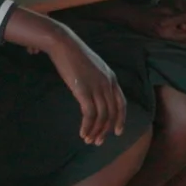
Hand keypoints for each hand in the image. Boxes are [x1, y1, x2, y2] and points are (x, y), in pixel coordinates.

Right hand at [28, 17, 125, 144]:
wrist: (63, 43)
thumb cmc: (74, 54)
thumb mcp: (92, 67)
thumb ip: (97, 80)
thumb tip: (94, 95)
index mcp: (111, 78)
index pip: (121, 103)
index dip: (120, 119)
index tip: (117, 132)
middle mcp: (108, 83)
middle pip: (112, 113)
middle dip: (105, 130)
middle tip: (97, 142)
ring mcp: (97, 87)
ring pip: (101, 116)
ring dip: (95, 131)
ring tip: (87, 139)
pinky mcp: (84, 90)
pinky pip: (89, 114)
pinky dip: (87, 126)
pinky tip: (82, 132)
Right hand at [137, 3, 185, 45]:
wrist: (135, 21)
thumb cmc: (149, 12)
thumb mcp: (163, 9)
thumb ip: (176, 13)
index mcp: (165, 22)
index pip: (182, 19)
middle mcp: (166, 33)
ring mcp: (165, 40)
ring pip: (184, 42)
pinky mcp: (165, 43)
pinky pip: (179, 44)